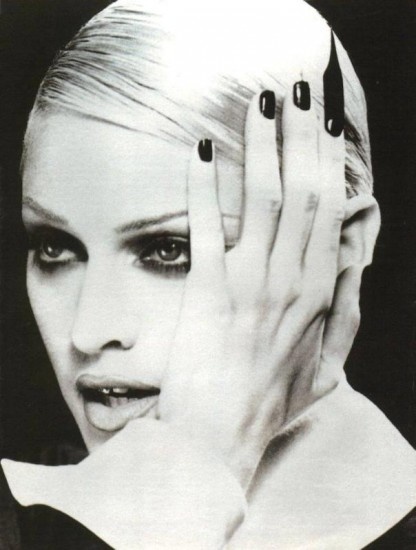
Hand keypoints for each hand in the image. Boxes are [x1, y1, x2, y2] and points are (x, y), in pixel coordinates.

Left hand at [158, 85, 348, 488]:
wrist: (219, 435)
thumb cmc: (272, 402)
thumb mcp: (330, 366)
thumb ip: (347, 312)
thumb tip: (356, 260)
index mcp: (320, 292)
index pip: (330, 211)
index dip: (328, 162)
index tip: (325, 125)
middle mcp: (289, 278)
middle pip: (300, 192)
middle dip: (300, 136)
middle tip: (296, 91)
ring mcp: (247, 281)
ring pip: (261, 198)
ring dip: (260, 146)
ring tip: (260, 105)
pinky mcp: (205, 289)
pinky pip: (206, 226)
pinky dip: (202, 186)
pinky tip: (198, 150)